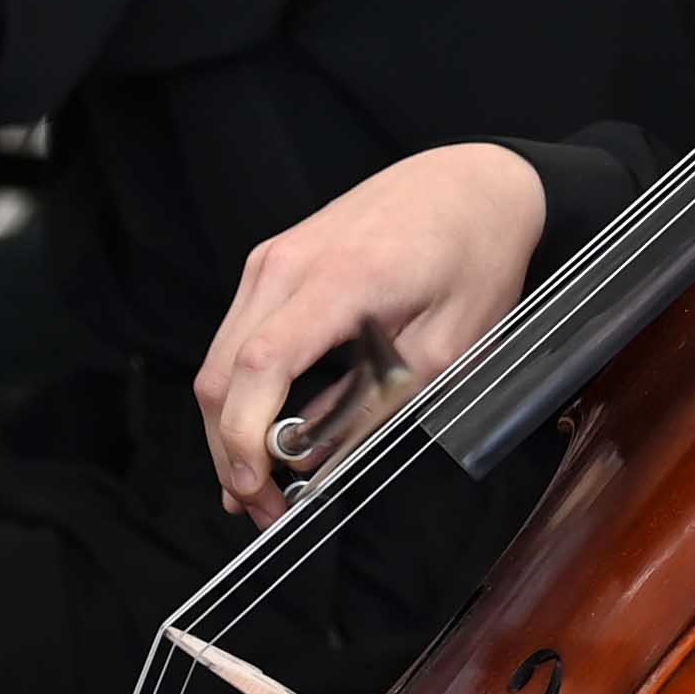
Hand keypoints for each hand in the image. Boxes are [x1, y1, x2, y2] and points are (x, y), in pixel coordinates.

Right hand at [194, 142, 549, 523]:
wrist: (474, 183)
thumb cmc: (473, 256)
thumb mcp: (447, 347)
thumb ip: (377, 405)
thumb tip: (316, 459)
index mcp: (339, 279)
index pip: (260, 366)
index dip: (244, 437)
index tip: (257, 490)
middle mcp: (289, 263)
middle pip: (222, 373)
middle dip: (230, 452)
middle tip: (262, 510)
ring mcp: (274, 258)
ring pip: (220, 359)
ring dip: (230, 427)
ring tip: (261, 485)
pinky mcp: (274, 261)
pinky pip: (239, 336)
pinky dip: (241, 391)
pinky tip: (263, 431)